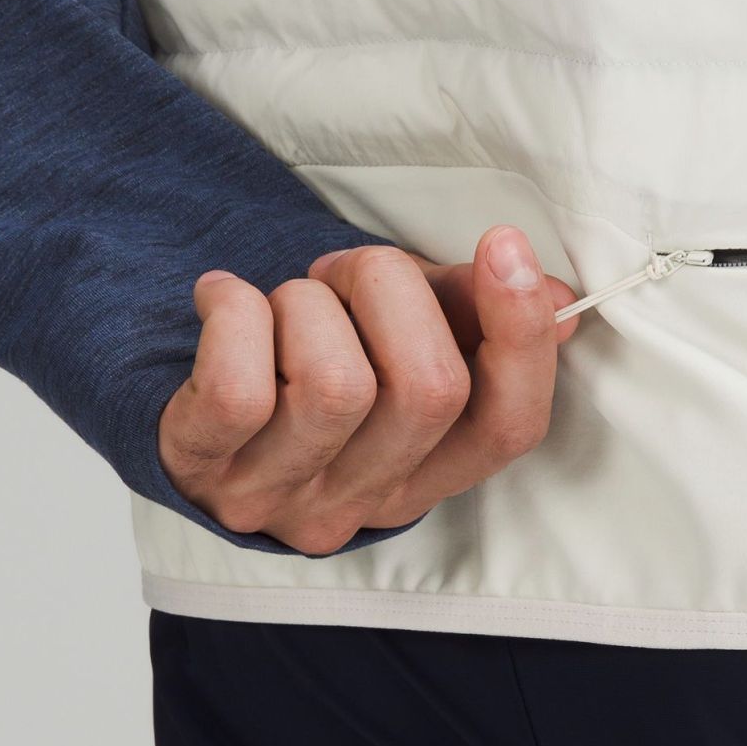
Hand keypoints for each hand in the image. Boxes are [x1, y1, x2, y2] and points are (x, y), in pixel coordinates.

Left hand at [157, 225, 581, 554]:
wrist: (187, 406)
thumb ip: (474, 314)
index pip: (509, 426)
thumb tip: (558, 302)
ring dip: (310, 301)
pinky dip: (235, 312)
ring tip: (286, 301)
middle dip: (390, 286)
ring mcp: (281, 497)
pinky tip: (223, 297)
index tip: (504, 244)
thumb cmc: (314, 358)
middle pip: (429, 389)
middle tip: (348, 272)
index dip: (519, 336)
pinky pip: (238, 389)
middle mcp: (362, 501)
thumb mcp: (402, 333)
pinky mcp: (200, 471)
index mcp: (430, 470)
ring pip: (336, 385)